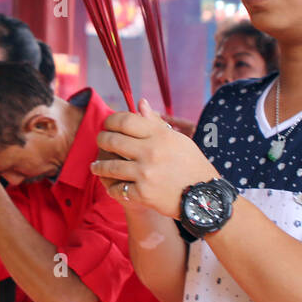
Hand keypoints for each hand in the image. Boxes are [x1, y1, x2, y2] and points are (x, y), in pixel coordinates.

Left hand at [90, 99, 218, 218]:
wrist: (205, 197)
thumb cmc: (192, 165)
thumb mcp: (178, 140)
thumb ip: (156, 123)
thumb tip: (140, 103)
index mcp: (159, 136)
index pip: (125, 121)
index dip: (111, 121)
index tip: (107, 124)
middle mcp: (150, 152)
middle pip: (112, 141)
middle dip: (101, 140)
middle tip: (100, 141)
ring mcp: (145, 173)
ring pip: (109, 166)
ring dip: (98, 166)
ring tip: (95, 167)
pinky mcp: (143, 194)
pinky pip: (117, 189)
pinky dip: (112, 188)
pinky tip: (111, 186)